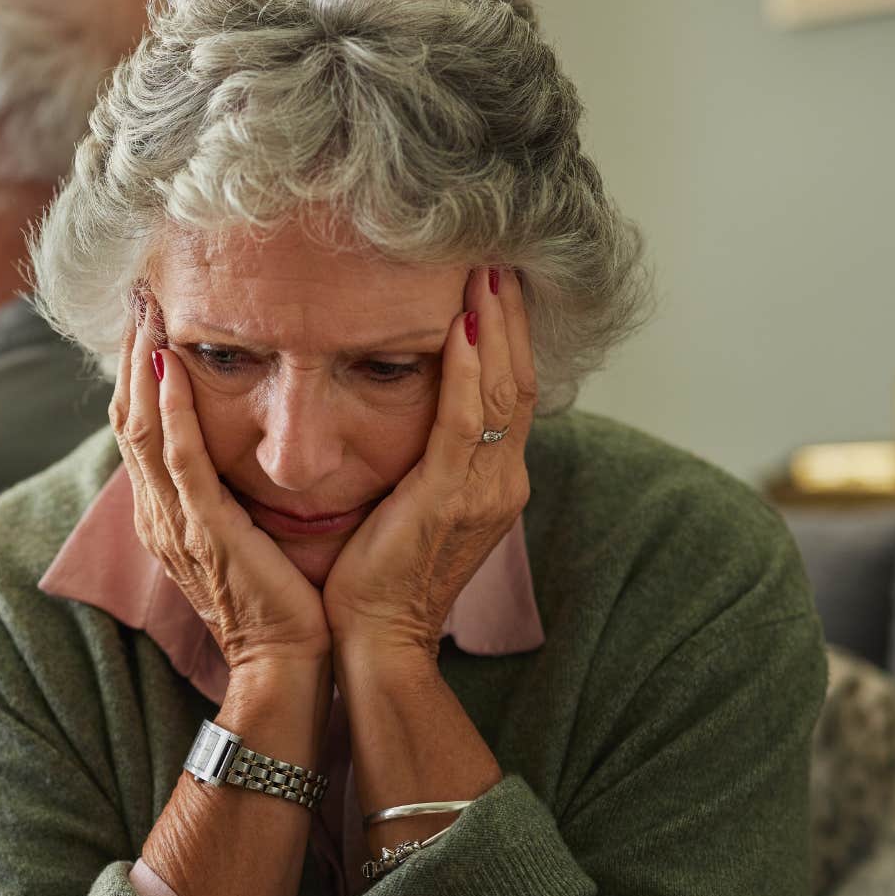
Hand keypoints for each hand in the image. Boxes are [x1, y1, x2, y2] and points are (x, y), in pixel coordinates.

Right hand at [112, 295, 330, 670]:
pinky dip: (170, 411)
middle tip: (137, 292)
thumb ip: (233, 490)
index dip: (136, 368)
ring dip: (140, 365)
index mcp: (166, 513)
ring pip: (141, 429)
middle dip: (129, 352)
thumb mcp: (246, 533)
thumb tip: (247, 442)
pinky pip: (178, 461)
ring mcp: (175, 522)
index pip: (138, 426)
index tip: (147, 314)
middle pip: (126, 416)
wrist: (289, 662)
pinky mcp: (204, 531)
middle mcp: (159, 513)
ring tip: (145, 310)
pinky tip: (169, 367)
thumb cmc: (282, 601)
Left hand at [322, 266, 537, 655]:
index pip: (510, 392)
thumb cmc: (377, 575)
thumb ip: (425, 459)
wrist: (376, 639)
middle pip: (518, 379)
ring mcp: (484, 491)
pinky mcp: (451, 499)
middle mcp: (502, 482)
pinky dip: (467, 370)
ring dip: (494, 326)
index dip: (508, 334)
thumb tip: (410, 408)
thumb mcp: (411, 504)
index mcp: (493, 482)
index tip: (495, 281)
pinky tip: (460, 326)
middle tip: (498, 256)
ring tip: (484, 271)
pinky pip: (467, 421)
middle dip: (509, 316)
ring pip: (502, 391)